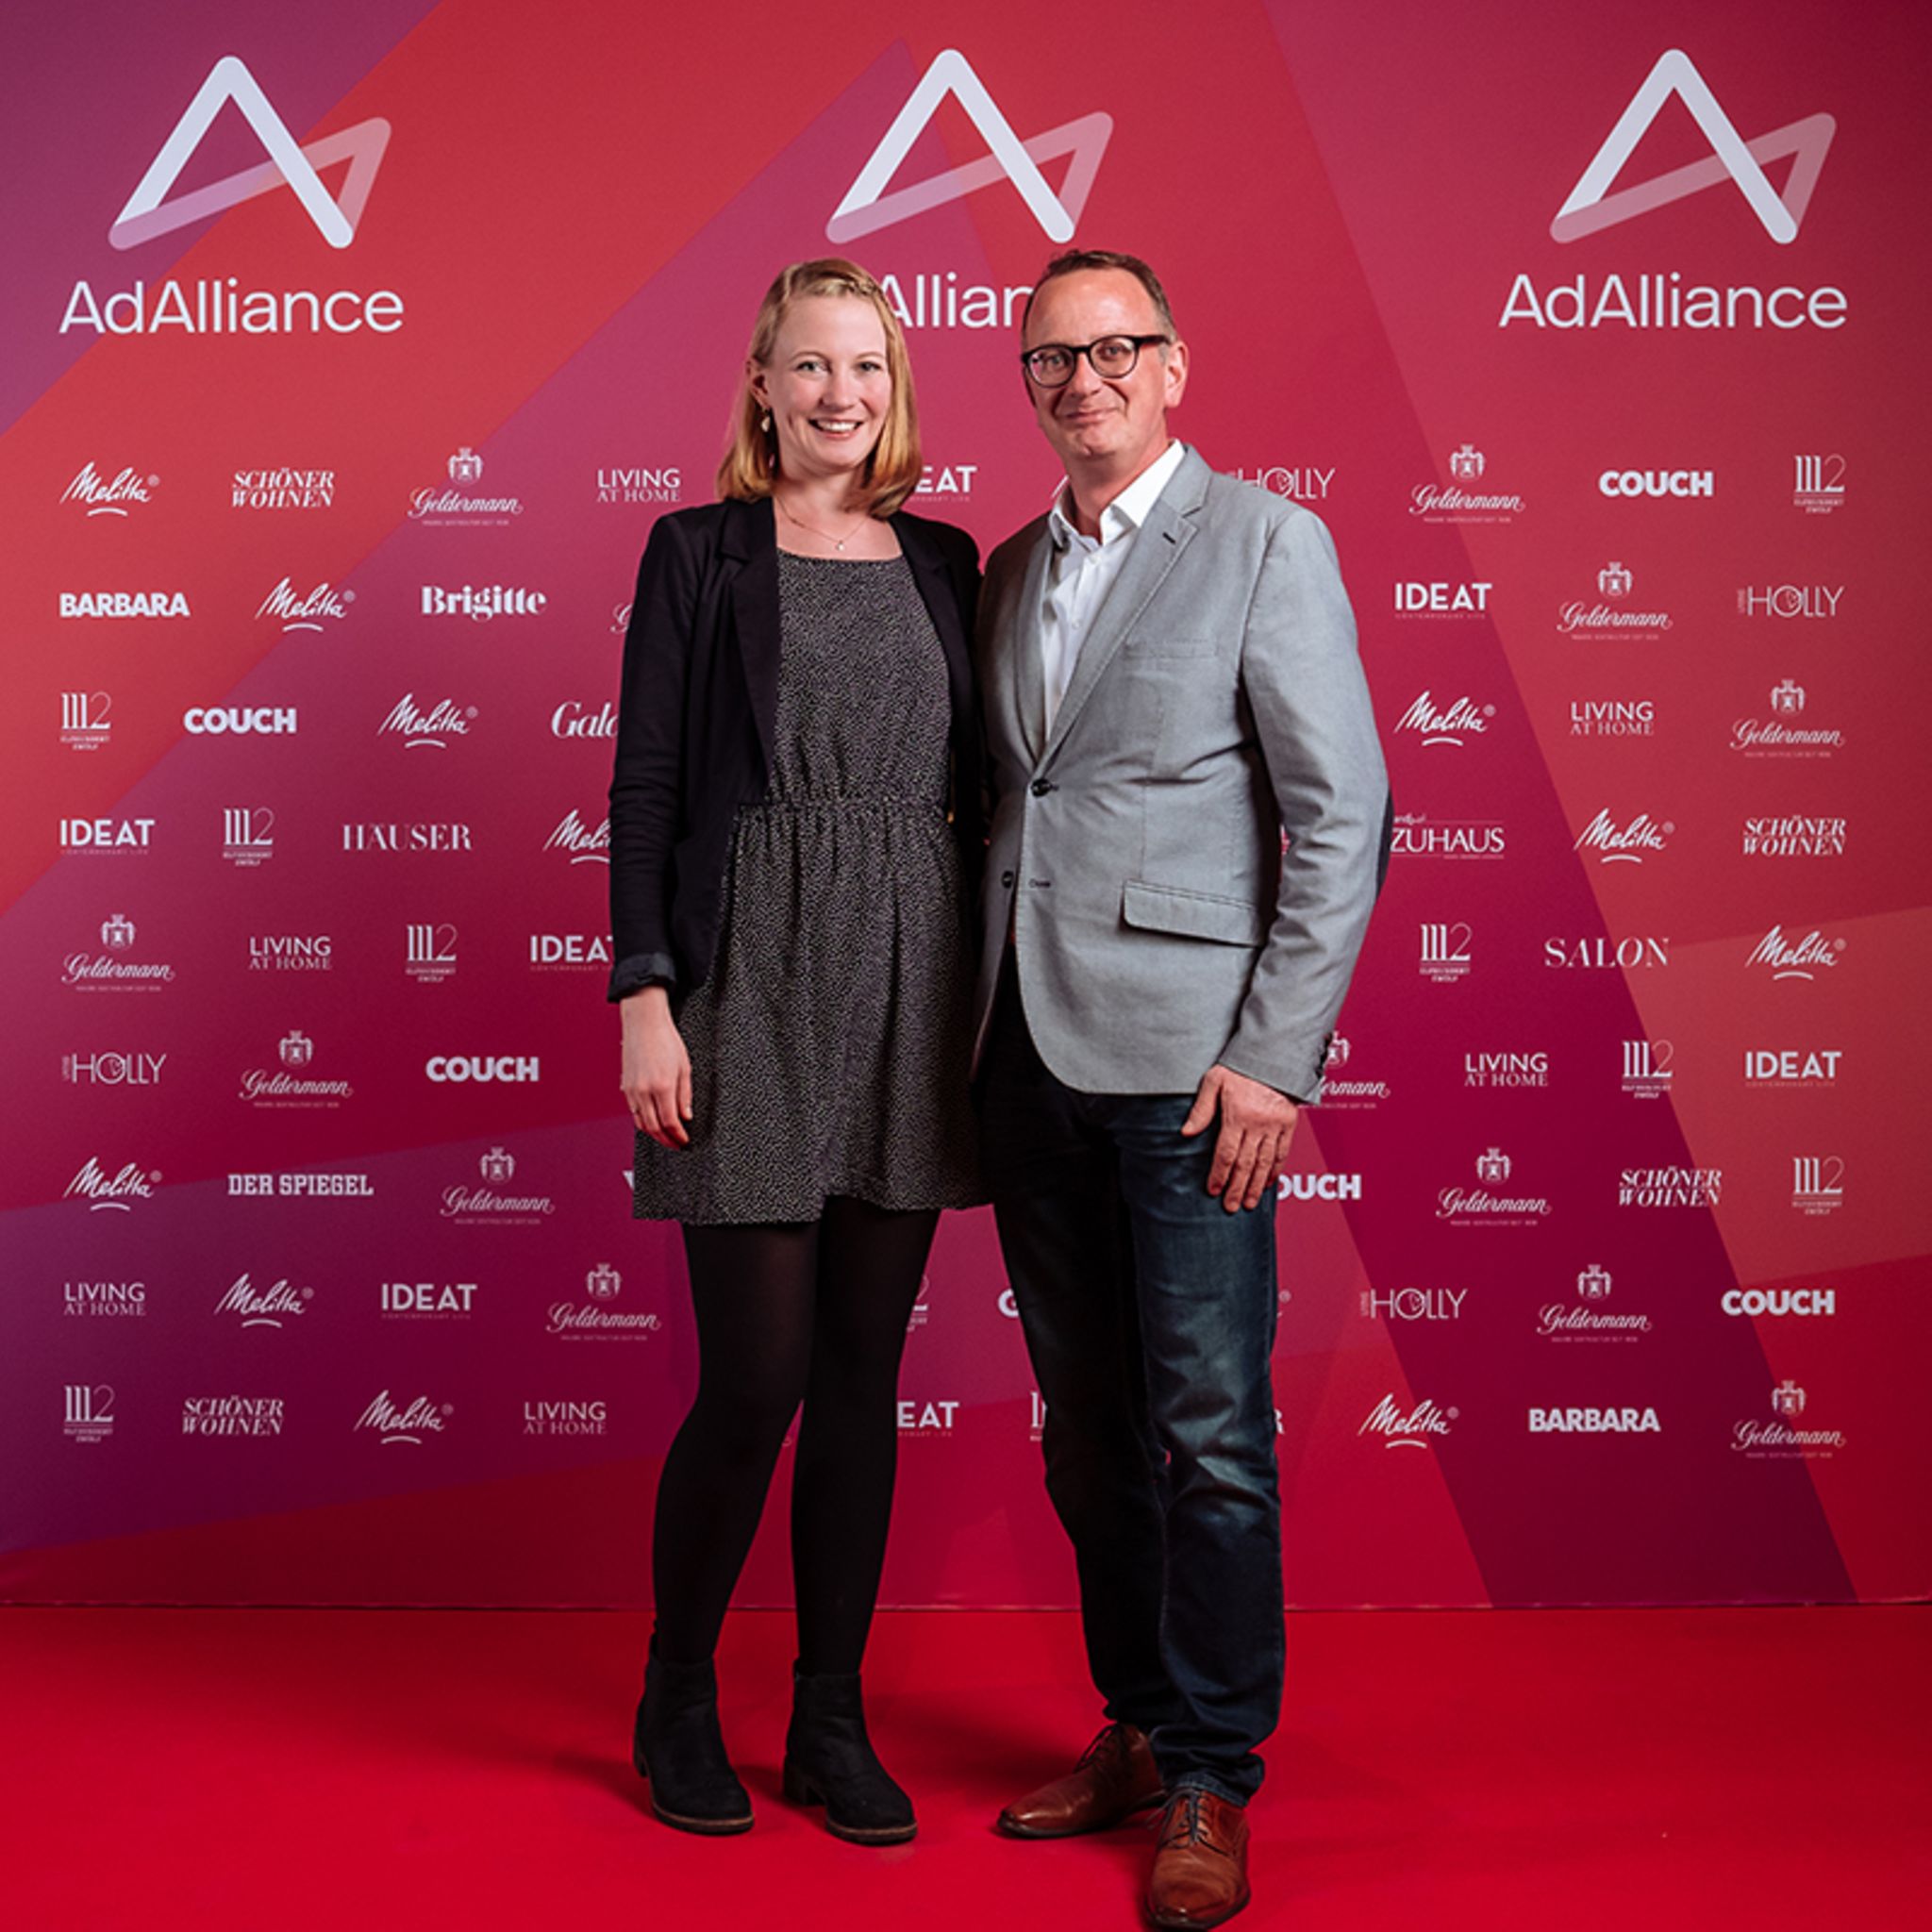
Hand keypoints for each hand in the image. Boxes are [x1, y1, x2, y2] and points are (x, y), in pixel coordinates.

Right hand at [619, 988, 691, 1147]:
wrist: (644, 1024)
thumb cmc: (665, 1040)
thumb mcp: (684, 1067)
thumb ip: (685, 1095)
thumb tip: (686, 1115)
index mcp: (662, 1086)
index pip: (670, 1122)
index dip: (678, 1135)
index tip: (684, 1140)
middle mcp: (644, 1090)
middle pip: (654, 1127)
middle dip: (666, 1140)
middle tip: (676, 1144)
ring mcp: (632, 1090)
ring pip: (641, 1122)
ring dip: (654, 1134)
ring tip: (666, 1137)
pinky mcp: (626, 1087)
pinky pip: (634, 1112)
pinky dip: (643, 1122)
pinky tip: (652, 1123)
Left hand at [1181, 1064, 1298, 1211]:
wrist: (1273, 1054)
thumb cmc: (1241, 1066)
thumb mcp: (1214, 1081)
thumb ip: (1201, 1109)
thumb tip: (1186, 1132)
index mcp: (1238, 1115)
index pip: (1226, 1153)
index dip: (1219, 1174)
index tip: (1212, 1190)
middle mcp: (1258, 1124)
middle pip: (1246, 1164)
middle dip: (1237, 1188)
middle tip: (1230, 1206)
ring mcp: (1275, 1126)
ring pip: (1265, 1163)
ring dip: (1256, 1186)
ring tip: (1249, 1203)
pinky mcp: (1289, 1125)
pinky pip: (1282, 1153)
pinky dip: (1275, 1171)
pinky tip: (1268, 1183)